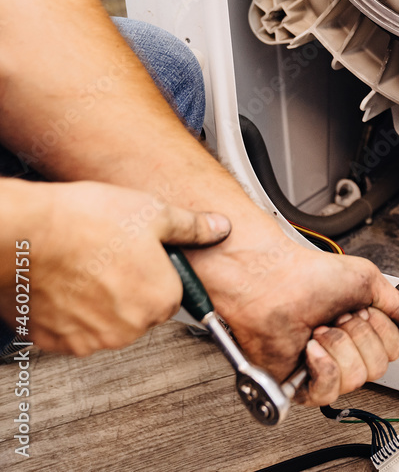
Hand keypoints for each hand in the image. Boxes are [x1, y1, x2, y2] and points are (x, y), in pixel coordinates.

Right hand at [3, 180, 230, 355]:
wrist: (22, 234)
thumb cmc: (84, 222)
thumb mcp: (153, 213)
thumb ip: (192, 227)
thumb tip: (218, 228)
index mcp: (161, 299)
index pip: (172, 294)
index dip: (156, 271)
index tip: (140, 256)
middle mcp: (128, 328)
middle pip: (140, 311)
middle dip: (128, 287)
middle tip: (109, 257)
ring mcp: (89, 339)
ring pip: (105, 322)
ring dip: (98, 302)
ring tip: (84, 266)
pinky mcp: (54, 342)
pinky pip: (72, 330)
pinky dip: (68, 312)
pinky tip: (63, 282)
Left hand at [184, 222, 398, 405]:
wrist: (272, 281)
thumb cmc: (308, 275)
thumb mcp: (366, 280)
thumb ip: (396, 305)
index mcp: (359, 328)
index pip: (393, 350)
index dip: (381, 330)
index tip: (360, 309)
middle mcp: (343, 350)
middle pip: (379, 368)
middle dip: (359, 336)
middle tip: (337, 317)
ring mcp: (322, 369)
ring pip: (357, 378)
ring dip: (339, 346)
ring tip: (318, 328)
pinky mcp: (299, 386)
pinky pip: (328, 393)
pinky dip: (324, 365)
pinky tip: (311, 348)